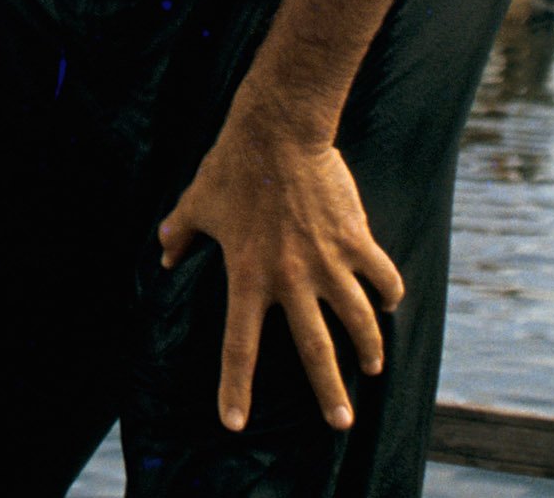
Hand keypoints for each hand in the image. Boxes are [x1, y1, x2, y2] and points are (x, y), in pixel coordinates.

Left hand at [158, 117, 402, 433]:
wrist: (278, 130)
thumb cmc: (232, 165)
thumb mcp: (198, 202)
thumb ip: (181, 232)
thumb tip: (163, 252)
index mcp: (246, 276)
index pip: (238, 347)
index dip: (235, 388)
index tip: (234, 424)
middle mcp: (290, 278)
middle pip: (314, 349)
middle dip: (329, 392)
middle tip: (341, 422)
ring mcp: (327, 260)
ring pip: (358, 320)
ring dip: (368, 348)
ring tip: (371, 368)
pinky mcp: (355, 238)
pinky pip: (382, 276)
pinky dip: (389, 293)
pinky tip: (390, 303)